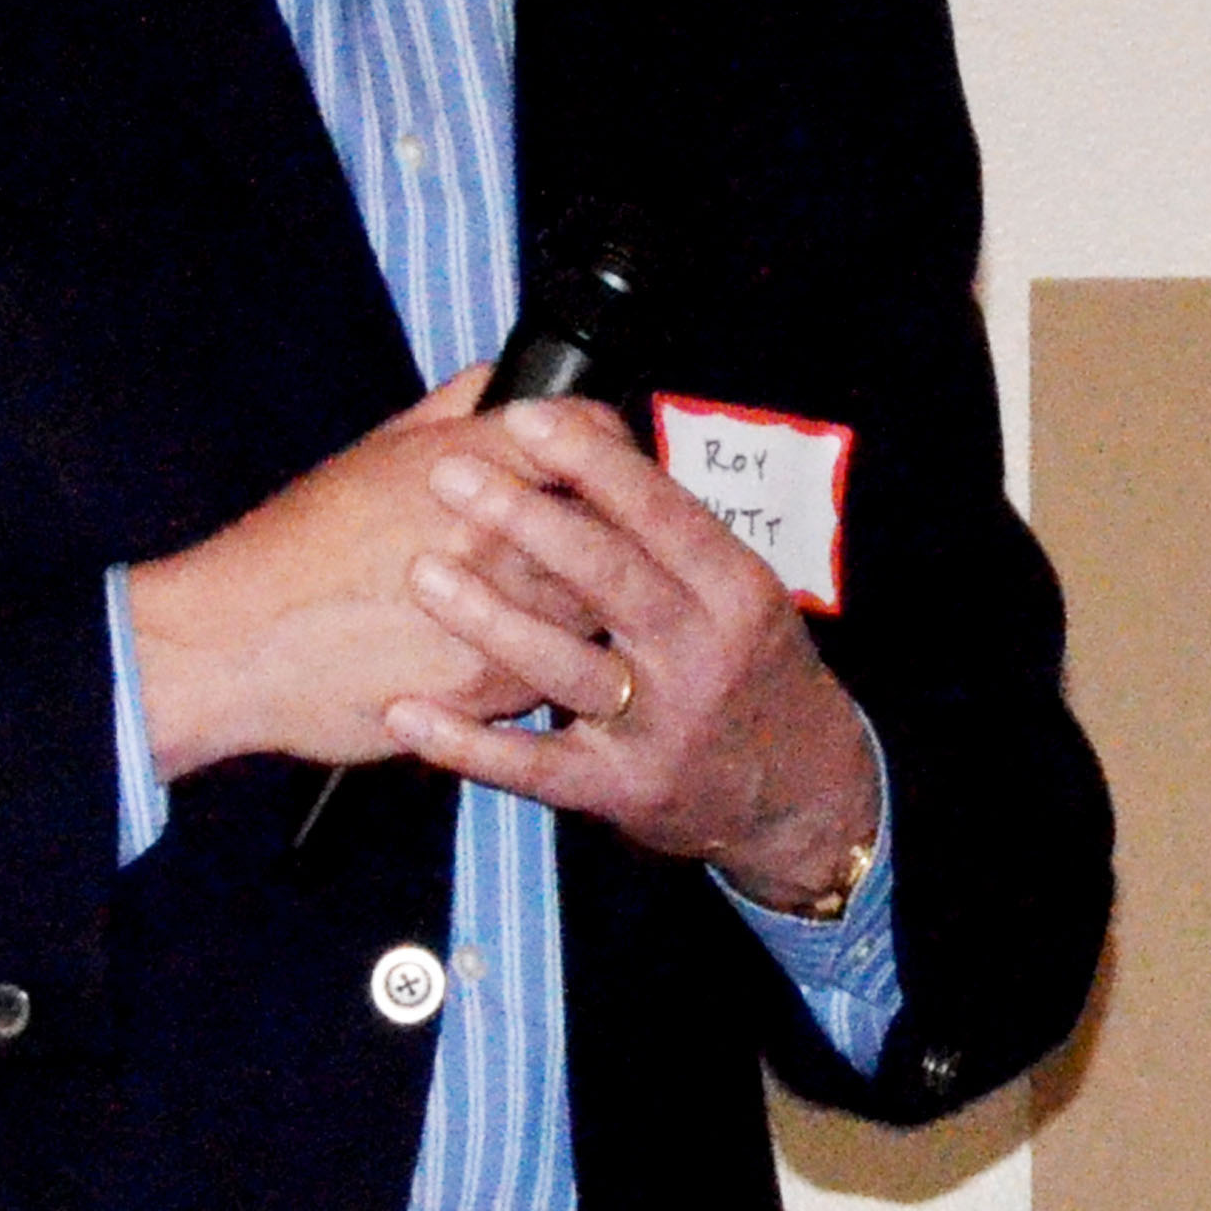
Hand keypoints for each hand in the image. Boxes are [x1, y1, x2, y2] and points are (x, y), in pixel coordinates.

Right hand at [129, 371, 590, 779]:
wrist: (233, 643)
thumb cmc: (299, 545)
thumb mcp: (375, 449)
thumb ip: (454, 408)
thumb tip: (509, 381)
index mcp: (472, 461)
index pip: (592, 431)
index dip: (610, 442)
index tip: (607, 463)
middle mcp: (499, 530)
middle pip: (615, 519)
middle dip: (616, 525)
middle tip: (603, 539)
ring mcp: (505, 611)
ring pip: (603, 600)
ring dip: (596, 599)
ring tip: (567, 601)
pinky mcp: (497, 684)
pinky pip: (564, 667)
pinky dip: (560, 659)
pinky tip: (534, 652)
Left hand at [382, 399, 881, 901]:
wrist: (805, 792)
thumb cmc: (754, 670)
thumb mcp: (744, 592)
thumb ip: (676, 533)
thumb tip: (596, 442)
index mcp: (735, 590)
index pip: (663, 512)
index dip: (593, 462)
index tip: (525, 418)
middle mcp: (703, 653)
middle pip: (610, 576)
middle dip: (525, 519)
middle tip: (449, 473)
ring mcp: (661, 725)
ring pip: (565, 666)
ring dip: (489, 619)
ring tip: (422, 572)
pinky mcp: (621, 789)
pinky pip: (534, 766)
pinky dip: (466, 744)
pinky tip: (405, 712)